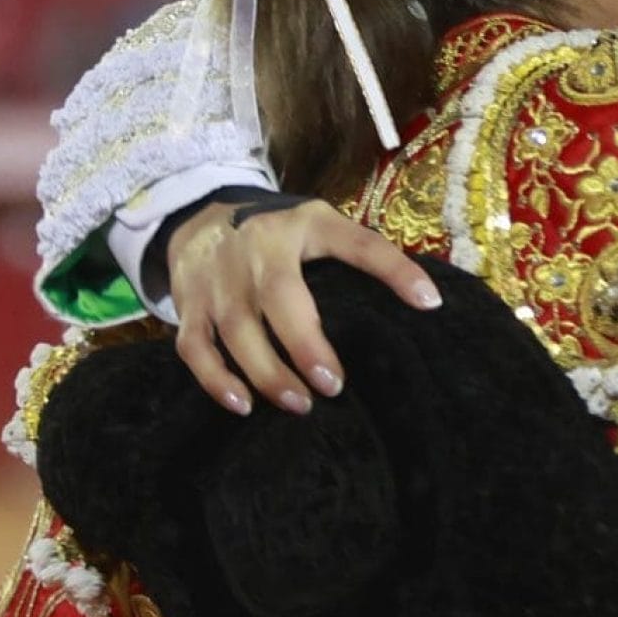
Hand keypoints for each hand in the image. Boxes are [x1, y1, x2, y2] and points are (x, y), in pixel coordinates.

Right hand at [167, 198, 440, 414]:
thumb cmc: (280, 233)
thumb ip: (361, 255)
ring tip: (300, 404)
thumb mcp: (322, 227)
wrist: (198, 212)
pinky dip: (215, 378)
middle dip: (306, 345)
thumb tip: (425, 301)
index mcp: (307, 225)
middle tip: (333, 386)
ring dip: (267, 372)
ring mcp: (218, 276)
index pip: (357, 243)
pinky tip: (243, 404)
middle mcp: (259, 247)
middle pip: (280, 298)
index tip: (429, 302)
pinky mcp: (188, 302)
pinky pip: (195, 345)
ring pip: (237, 329)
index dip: (394, 269)